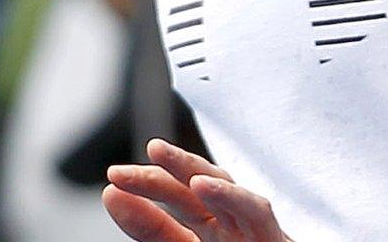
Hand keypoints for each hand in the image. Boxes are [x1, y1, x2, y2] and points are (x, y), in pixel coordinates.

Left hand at [103, 138, 291, 241]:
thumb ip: (154, 231)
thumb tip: (114, 197)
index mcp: (209, 239)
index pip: (172, 211)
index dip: (144, 195)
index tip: (111, 186)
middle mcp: (231, 231)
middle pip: (193, 193)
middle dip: (157, 176)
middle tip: (119, 171)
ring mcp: (253, 232)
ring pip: (225, 188)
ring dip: (191, 168)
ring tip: (156, 154)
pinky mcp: (276, 240)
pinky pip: (256, 211)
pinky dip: (231, 196)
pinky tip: (202, 185)